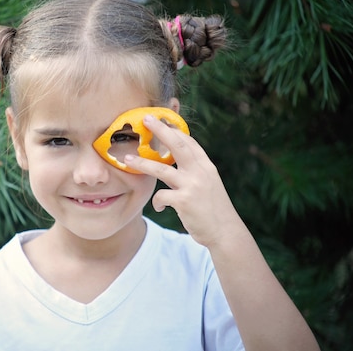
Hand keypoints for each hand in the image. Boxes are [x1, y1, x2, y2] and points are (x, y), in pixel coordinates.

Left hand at [124, 115, 244, 247]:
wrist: (226, 233)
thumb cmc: (214, 209)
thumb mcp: (209, 185)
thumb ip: (195, 172)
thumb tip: (177, 161)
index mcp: (206, 166)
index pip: (189, 142)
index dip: (174, 130)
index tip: (161, 120)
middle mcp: (200, 172)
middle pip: (177, 145)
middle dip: (160, 130)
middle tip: (146, 119)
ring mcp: (192, 186)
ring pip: (161, 169)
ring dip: (142, 163)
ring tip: (126, 158)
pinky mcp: (184, 201)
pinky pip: (161, 196)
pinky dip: (157, 202)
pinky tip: (159, 207)